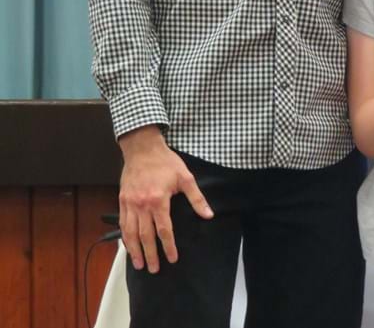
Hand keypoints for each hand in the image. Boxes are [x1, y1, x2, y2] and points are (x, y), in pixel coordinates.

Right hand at [118, 125, 212, 273]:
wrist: (143, 148)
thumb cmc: (166, 162)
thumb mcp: (185, 177)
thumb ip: (196, 198)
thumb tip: (208, 215)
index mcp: (158, 200)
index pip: (164, 230)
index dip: (168, 246)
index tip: (172, 258)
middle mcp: (142, 205)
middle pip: (146, 236)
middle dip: (150, 255)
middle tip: (154, 269)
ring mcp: (130, 204)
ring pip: (131, 233)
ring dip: (134, 251)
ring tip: (139, 264)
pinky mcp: (122, 200)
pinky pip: (122, 223)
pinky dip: (125, 237)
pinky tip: (128, 246)